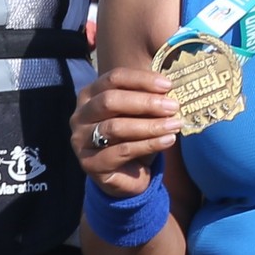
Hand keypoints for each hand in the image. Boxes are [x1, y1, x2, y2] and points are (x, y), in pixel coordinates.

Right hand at [72, 67, 179, 196]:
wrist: (127, 175)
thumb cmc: (133, 138)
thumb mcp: (140, 114)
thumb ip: (148, 100)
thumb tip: (168, 92)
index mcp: (90, 95)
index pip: (113, 79)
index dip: (141, 80)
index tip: (168, 85)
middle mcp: (80, 115)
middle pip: (110, 100)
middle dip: (145, 103)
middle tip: (172, 107)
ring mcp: (81, 140)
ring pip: (115, 127)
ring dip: (149, 125)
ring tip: (174, 125)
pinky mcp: (90, 163)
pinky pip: (122, 151)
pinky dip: (149, 145)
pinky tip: (168, 141)